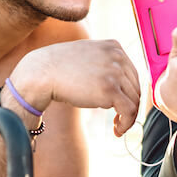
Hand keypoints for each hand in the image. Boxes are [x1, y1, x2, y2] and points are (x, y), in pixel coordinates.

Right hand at [10, 40, 140, 135]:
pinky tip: (117, 130)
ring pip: (134, 101)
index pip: (132, 74)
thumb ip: (105, 63)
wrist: (41, 73)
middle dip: (129, 106)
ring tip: (117, 126)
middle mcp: (118, 57)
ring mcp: (115, 73)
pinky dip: (126, 123)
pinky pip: (129, 111)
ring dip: (128, 117)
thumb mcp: (88, 56)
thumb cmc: (60, 68)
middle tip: (119, 119)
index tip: (121, 105)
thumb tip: (119, 84)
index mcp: (114, 47)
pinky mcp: (110, 90)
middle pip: (135, 88)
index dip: (129, 93)